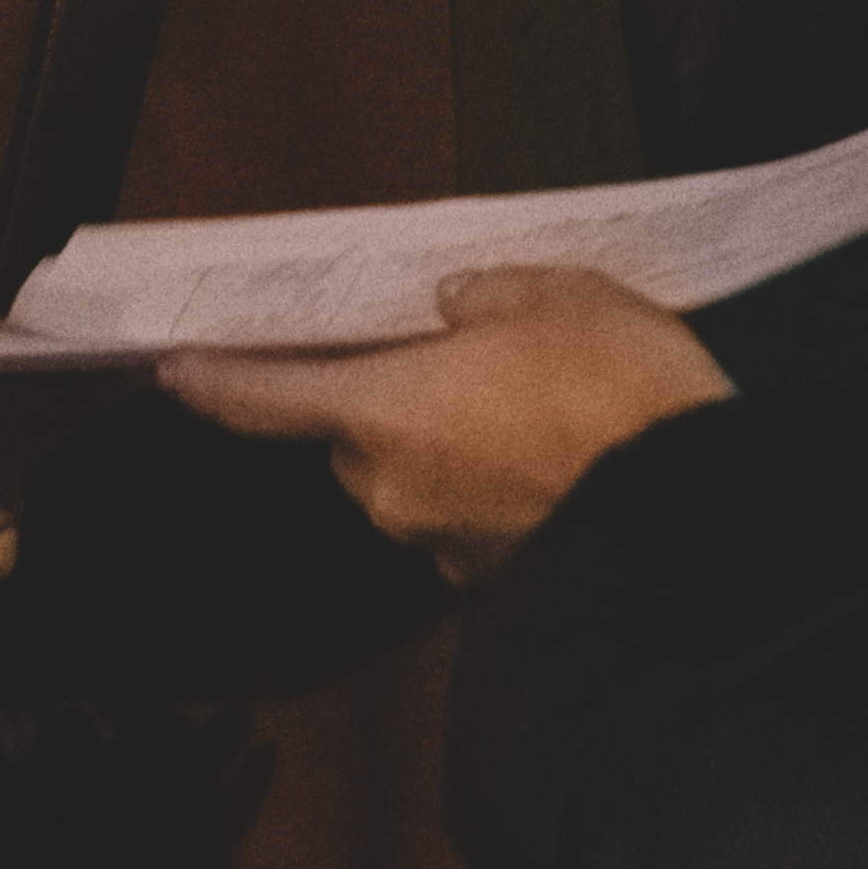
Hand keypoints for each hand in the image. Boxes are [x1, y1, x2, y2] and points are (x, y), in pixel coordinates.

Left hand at [162, 269, 731, 582]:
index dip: (216, 382)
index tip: (175, 369)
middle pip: (357, 436)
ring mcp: (442, 540)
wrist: (691, 514)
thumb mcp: (556, 295)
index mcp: (383, 410)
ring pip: (418, 477)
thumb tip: (458, 302)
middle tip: (454, 352)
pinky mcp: (495, 573)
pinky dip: (496, 485)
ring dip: (450, 442)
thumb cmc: (616, 396)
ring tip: (531, 397)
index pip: (267, 397)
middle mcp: (393, 487)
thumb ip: (488, 295)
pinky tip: (557, 452)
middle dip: (391, 399)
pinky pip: (472, 513)